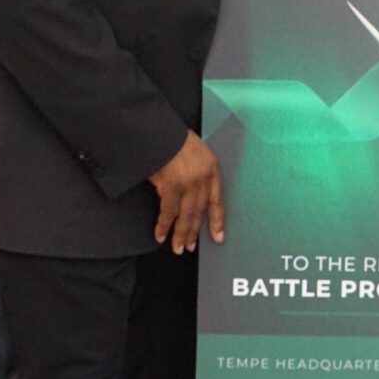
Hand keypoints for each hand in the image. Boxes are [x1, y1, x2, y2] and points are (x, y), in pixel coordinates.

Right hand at [148, 132, 224, 252]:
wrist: (159, 130)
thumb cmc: (172, 138)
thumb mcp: (193, 151)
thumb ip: (195, 171)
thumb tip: (186, 192)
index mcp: (212, 168)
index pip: (217, 200)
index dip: (217, 221)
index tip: (219, 237)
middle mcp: (204, 179)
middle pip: (200, 211)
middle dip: (195, 232)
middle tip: (190, 247)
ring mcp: (189, 184)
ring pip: (186, 216)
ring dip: (181, 234)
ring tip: (178, 248)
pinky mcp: (172, 187)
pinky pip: (168, 212)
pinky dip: (163, 225)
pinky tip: (161, 235)